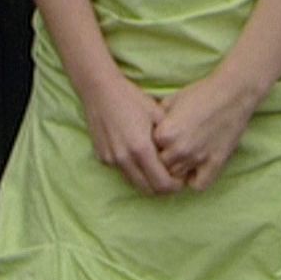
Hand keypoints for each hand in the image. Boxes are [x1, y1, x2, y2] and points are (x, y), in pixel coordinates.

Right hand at [80, 73, 182, 195]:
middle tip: (171, 178)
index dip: (175, 186)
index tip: (181, 178)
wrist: (99, 89)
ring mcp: (111, 159)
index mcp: (141, 149)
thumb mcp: (157, 114)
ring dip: (146, 181)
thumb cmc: (131, 98)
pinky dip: (132, 170)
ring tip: (155, 167)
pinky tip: (136, 155)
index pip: (162, 184)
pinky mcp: (102, 157)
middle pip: (148, 190)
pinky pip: (122, 171)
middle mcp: (124, 159)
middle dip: (162, 188)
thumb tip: (181, 157)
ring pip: (134, 183)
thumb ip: (169, 139)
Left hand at [152, 70, 262, 190]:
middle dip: (162, 161)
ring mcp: (198, 159)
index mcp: (164, 134)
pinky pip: (198, 185)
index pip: (147, 152)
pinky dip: (194, 181)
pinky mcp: (215, 164)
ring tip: (179, 161)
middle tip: (167, 154)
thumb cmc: (200, 94)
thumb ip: (156, 120)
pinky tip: (194, 170)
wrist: (232, 94)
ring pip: (177, 178)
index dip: (151, 148)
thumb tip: (145, 132)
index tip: (155, 144)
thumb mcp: (170, 102)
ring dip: (176, 171)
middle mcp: (179, 149)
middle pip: (161, 167)